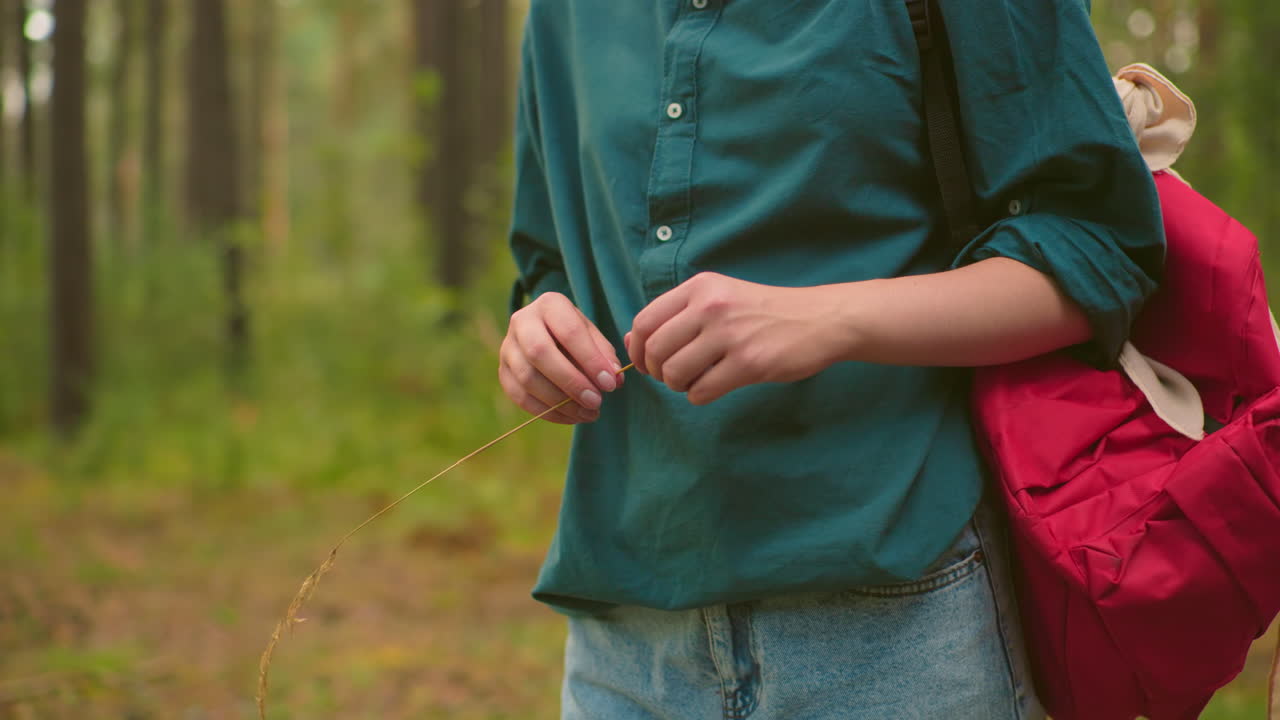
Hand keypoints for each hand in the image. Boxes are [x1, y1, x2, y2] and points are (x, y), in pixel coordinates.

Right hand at [499, 292, 624, 423]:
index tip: (610, 384)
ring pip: (527, 378)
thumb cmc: (576, 336)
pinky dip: (547, 412)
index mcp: (549, 304)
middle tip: (596, 402)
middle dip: (571, 382)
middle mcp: (522, 321)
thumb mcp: (593, 336)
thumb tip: (614, 380)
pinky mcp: (503, 371)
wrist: (547, 334)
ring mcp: (507, 347)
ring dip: (560, 402)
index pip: (569, 332)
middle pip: (539, 353)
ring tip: (588, 413)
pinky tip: (571, 417)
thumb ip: (605, 355)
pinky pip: (520, 396)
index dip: (590, 360)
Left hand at [626, 272, 845, 404]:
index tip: (648, 363)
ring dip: (678, 386)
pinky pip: (701, 391)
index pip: (644, 321)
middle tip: (674, 377)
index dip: (638, 350)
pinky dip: (699, 396)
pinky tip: (714, 387)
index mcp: (700, 287)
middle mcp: (711, 306)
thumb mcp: (720, 298)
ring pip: (674, 374)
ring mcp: (730, 334)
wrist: (820, 319)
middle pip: (655, 351)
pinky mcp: (749, 363)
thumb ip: (677, 316)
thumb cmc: (764, 313)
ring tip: (696, 380)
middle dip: (657, 372)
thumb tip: (631, 340)